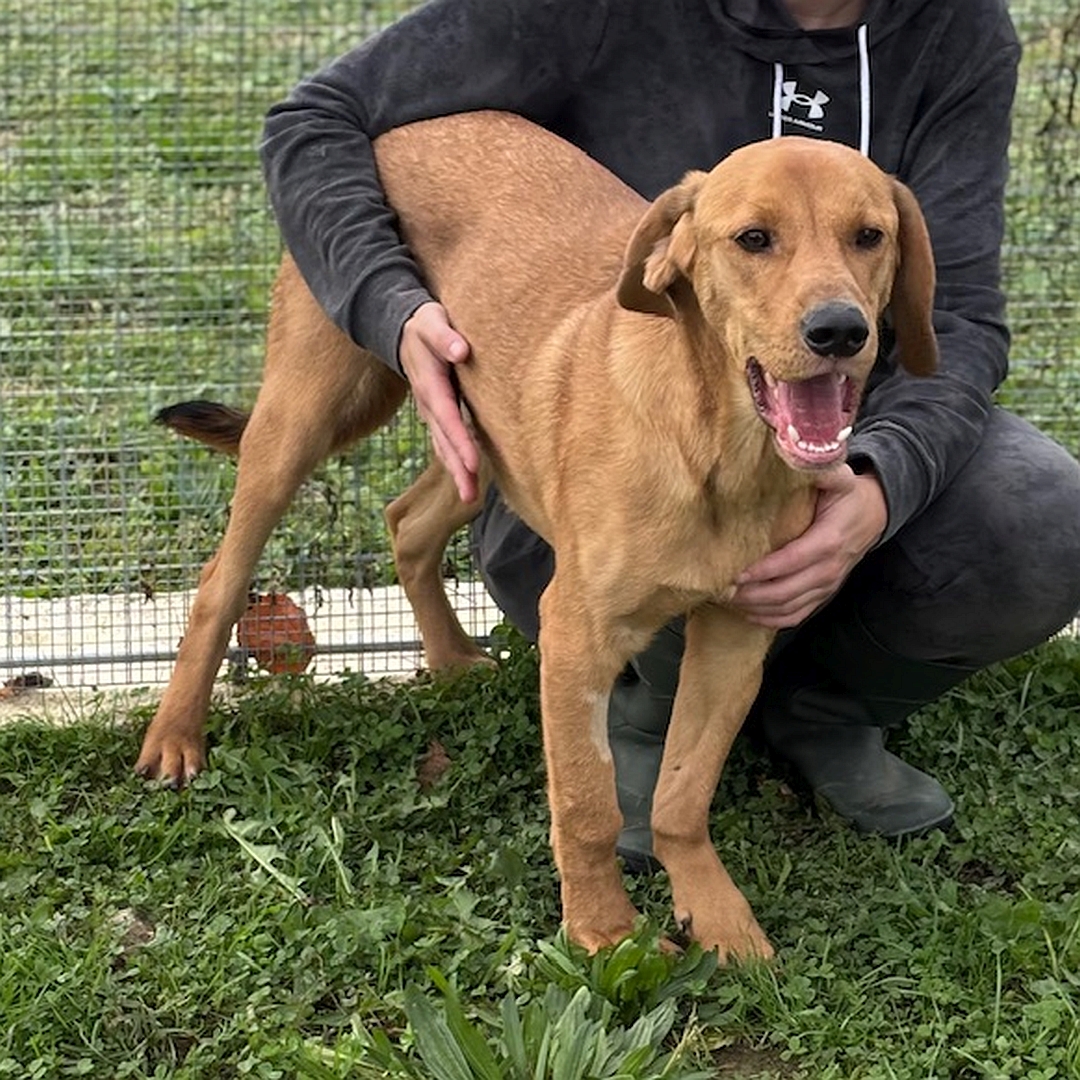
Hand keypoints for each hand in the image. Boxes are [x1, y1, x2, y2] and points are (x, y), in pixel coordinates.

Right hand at [399, 301, 480, 502]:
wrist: (402, 328)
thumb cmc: (423, 324)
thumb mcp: (432, 322)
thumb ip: (445, 336)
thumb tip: (461, 351)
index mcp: (431, 384)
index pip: (447, 417)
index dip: (459, 441)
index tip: (472, 463)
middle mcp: (429, 403)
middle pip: (444, 441)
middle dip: (457, 468)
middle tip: (470, 496)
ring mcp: (430, 411)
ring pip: (443, 445)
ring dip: (455, 471)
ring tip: (469, 497)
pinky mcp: (436, 412)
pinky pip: (444, 440)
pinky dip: (453, 459)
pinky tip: (465, 477)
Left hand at [730, 465, 886, 627]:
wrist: (873, 515)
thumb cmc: (848, 496)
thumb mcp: (840, 478)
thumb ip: (823, 471)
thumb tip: (801, 459)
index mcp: (829, 540)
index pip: (790, 561)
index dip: (762, 571)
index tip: (735, 573)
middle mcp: (829, 569)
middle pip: (784, 592)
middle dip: (750, 594)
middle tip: (720, 588)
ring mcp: (827, 586)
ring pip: (787, 608)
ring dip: (755, 608)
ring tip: (727, 600)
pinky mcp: (823, 595)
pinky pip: (796, 616)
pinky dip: (770, 619)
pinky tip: (748, 613)